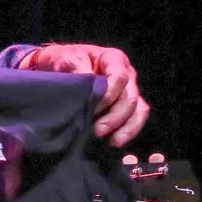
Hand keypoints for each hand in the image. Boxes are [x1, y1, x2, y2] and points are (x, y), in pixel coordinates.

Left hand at [19, 43, 148, 146]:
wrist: (63, 64)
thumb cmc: (68, 60)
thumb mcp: (70, 60)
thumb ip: (80, 71)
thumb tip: (88, 89)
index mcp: (115, 60)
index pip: (120, 78)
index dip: (109, 95)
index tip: (93, 109)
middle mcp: (128, 74)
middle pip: (131, 97)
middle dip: (116, 117)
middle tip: (98, 131)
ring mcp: (129, 90)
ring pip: (138, 109)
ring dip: (127, 127)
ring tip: (113, 141)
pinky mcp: (126, 104)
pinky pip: (136, 118)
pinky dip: (128, 130)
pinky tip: (115, 141)